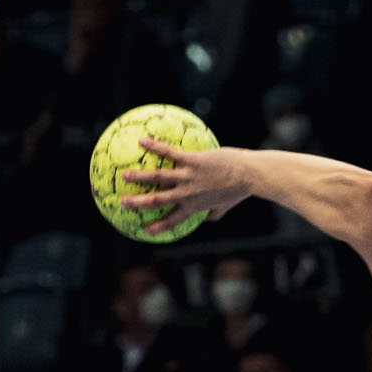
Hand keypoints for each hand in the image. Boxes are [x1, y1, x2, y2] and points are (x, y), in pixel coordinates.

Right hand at [120, 136, 254, 235]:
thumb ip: (212, 214)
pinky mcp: (192, 161)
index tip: (145, 231)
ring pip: (158, 178)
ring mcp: (188, 178)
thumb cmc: (238, 190)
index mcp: (194, 207)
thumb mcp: (224, 207)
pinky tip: (142, 141)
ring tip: (124, 175)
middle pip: (157, 201)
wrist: (248, 174)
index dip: (157, 227)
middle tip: (123, 204)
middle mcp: (187, 194)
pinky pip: (169, 153)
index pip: (172, 222)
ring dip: (139, 177)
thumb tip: (206, 220)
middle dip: (138, 204)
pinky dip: (155, 147)